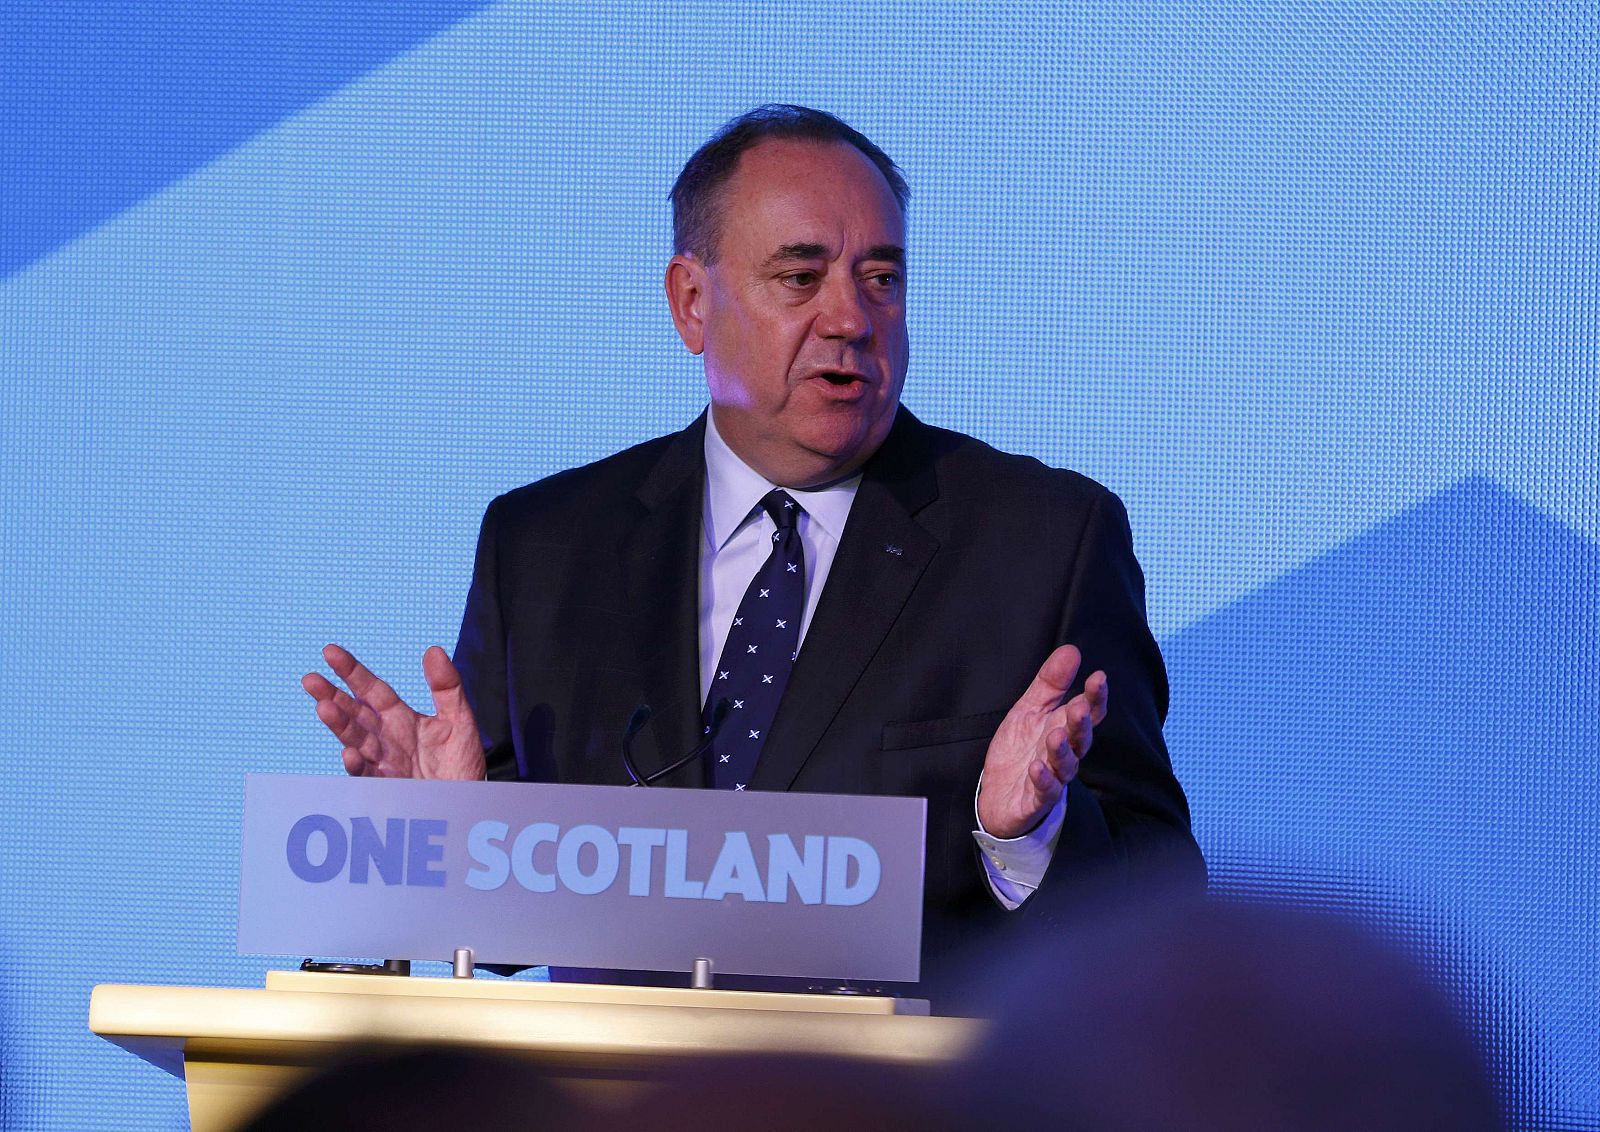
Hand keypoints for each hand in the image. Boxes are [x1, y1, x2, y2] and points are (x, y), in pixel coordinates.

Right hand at [301, 644, 485, 779]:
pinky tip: (349, 753)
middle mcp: (386, 738)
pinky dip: (358, 766)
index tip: (330, 652)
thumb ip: (446, 686)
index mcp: (400, 718)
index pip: (372, 690)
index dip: (352, 672)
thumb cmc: (461, 761)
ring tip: (324, 707)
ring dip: (339, 725)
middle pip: (354, 713)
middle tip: (310, 680)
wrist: (468, 799)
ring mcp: (384, 762)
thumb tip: (433, 650)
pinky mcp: (389, 786)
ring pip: (355, 741)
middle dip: (332, 696)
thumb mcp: (459, 718)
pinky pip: (369, 775)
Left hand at [977, 644, 1108, 838]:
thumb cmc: (1020, 751)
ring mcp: (1052, 778)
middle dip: (1081, 723)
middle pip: (1080, 738)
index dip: (1095, 697)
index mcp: (1064, 729)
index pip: (1087, 712)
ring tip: (1055, 736)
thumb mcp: (1030, 710)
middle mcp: (1064, 754)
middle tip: (1080, 708)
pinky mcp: (1036, 800)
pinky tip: (1037, 768)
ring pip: (1065, 765)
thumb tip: (1072, 650)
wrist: (999, 797)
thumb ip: (1050, 683)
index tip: (1099, 678)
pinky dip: (1043, 780)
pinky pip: (1044, 792)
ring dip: (1062, 751)